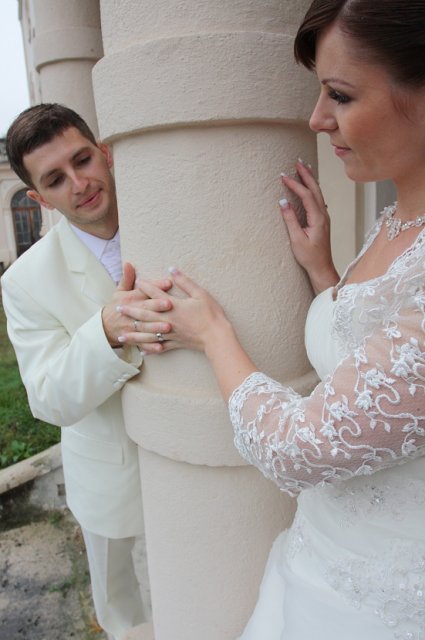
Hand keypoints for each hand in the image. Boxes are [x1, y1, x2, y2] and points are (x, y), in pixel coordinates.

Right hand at [102, 262, 173, 348]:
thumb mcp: (120, 291)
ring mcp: (131, 328)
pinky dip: (150, 346)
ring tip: (168, 327)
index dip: (155, 287)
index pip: (143, 292)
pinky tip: (160, 347)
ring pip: (144, 328)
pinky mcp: (132, 339)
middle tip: (170, 304)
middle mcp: (130, 313)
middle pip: (144, 310)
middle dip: (156, 307)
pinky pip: (142, 343)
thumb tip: (129, 263)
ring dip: (155, 328)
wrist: (104, 327)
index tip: (168, 282)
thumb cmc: (117, 306)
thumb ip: (127, 278)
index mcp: (129, 300)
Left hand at [134, 269, 256, 399]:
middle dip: (131, 311)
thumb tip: (172, 269)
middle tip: (118, 308)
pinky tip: (141, 350)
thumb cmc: (211, 314)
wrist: (217, 337)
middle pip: (145, 315)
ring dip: (133, 333)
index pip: (155, 294)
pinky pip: (160, 347)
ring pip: (148, 333)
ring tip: (121, 334)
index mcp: (174, 306)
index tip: (137, 282)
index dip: (145, 287)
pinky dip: (150, 348)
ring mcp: (170, 333)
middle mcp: (168, 320)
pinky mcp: (175, 343)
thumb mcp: (200, 294)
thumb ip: (185, 282)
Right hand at [280, 160, 338, 293]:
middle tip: (298, 162)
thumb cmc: (310, 257)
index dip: (295, 184)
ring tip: (303, 168)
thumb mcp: (297, 239)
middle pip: (316, 189)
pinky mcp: (322, 220)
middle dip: (306, 175)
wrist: (322, 268)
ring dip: (310, 179)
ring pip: (318, 193)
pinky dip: (312, 189)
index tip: (283, 176)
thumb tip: (283, 202)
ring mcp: (324, 217)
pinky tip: (309, 186)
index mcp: (318, 218)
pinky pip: (317, 199)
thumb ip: (290, 220)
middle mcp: (323, 215)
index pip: (306, 195)